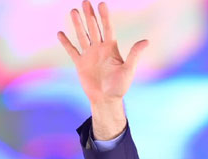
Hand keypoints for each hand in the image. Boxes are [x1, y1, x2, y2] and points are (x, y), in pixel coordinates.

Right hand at [58, 1, 147, 138]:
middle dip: (90, 15)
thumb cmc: (120, 87)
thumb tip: (146, 41)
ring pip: (82, 36)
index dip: (104, 17)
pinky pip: (72, 50)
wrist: (107, 100)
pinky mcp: (80, 64)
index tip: (101, 4)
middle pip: (93, 28)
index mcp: (111, 49)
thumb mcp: (129, 70)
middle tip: (85, 1)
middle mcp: (100, 49)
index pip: (107, 28)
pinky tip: (61, 33)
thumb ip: (135, 54)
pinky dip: (66, 43)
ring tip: (73, 11)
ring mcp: (89, 55)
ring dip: (78, 24)